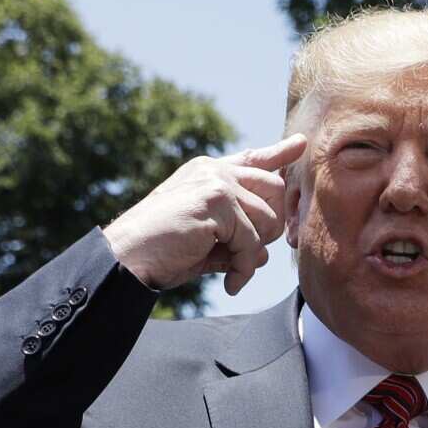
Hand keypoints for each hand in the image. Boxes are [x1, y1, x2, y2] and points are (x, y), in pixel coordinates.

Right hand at [103, 134, 306, 294]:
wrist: (127, 257)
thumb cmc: (161, 251)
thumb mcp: (206, 241)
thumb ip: (236, 239)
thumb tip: (266, 254)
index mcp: (208, 174)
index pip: (253, 159)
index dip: (278, 153)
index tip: (300, 144)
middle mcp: (214, 171)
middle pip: (274, 188)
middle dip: (270, 226)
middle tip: (249, 255)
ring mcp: (216, 183)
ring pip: (267, 219)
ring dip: (254, 253)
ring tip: (233, 272)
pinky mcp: (216, 202)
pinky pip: (251, 241)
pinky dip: (245, 268)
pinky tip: (231, 284)